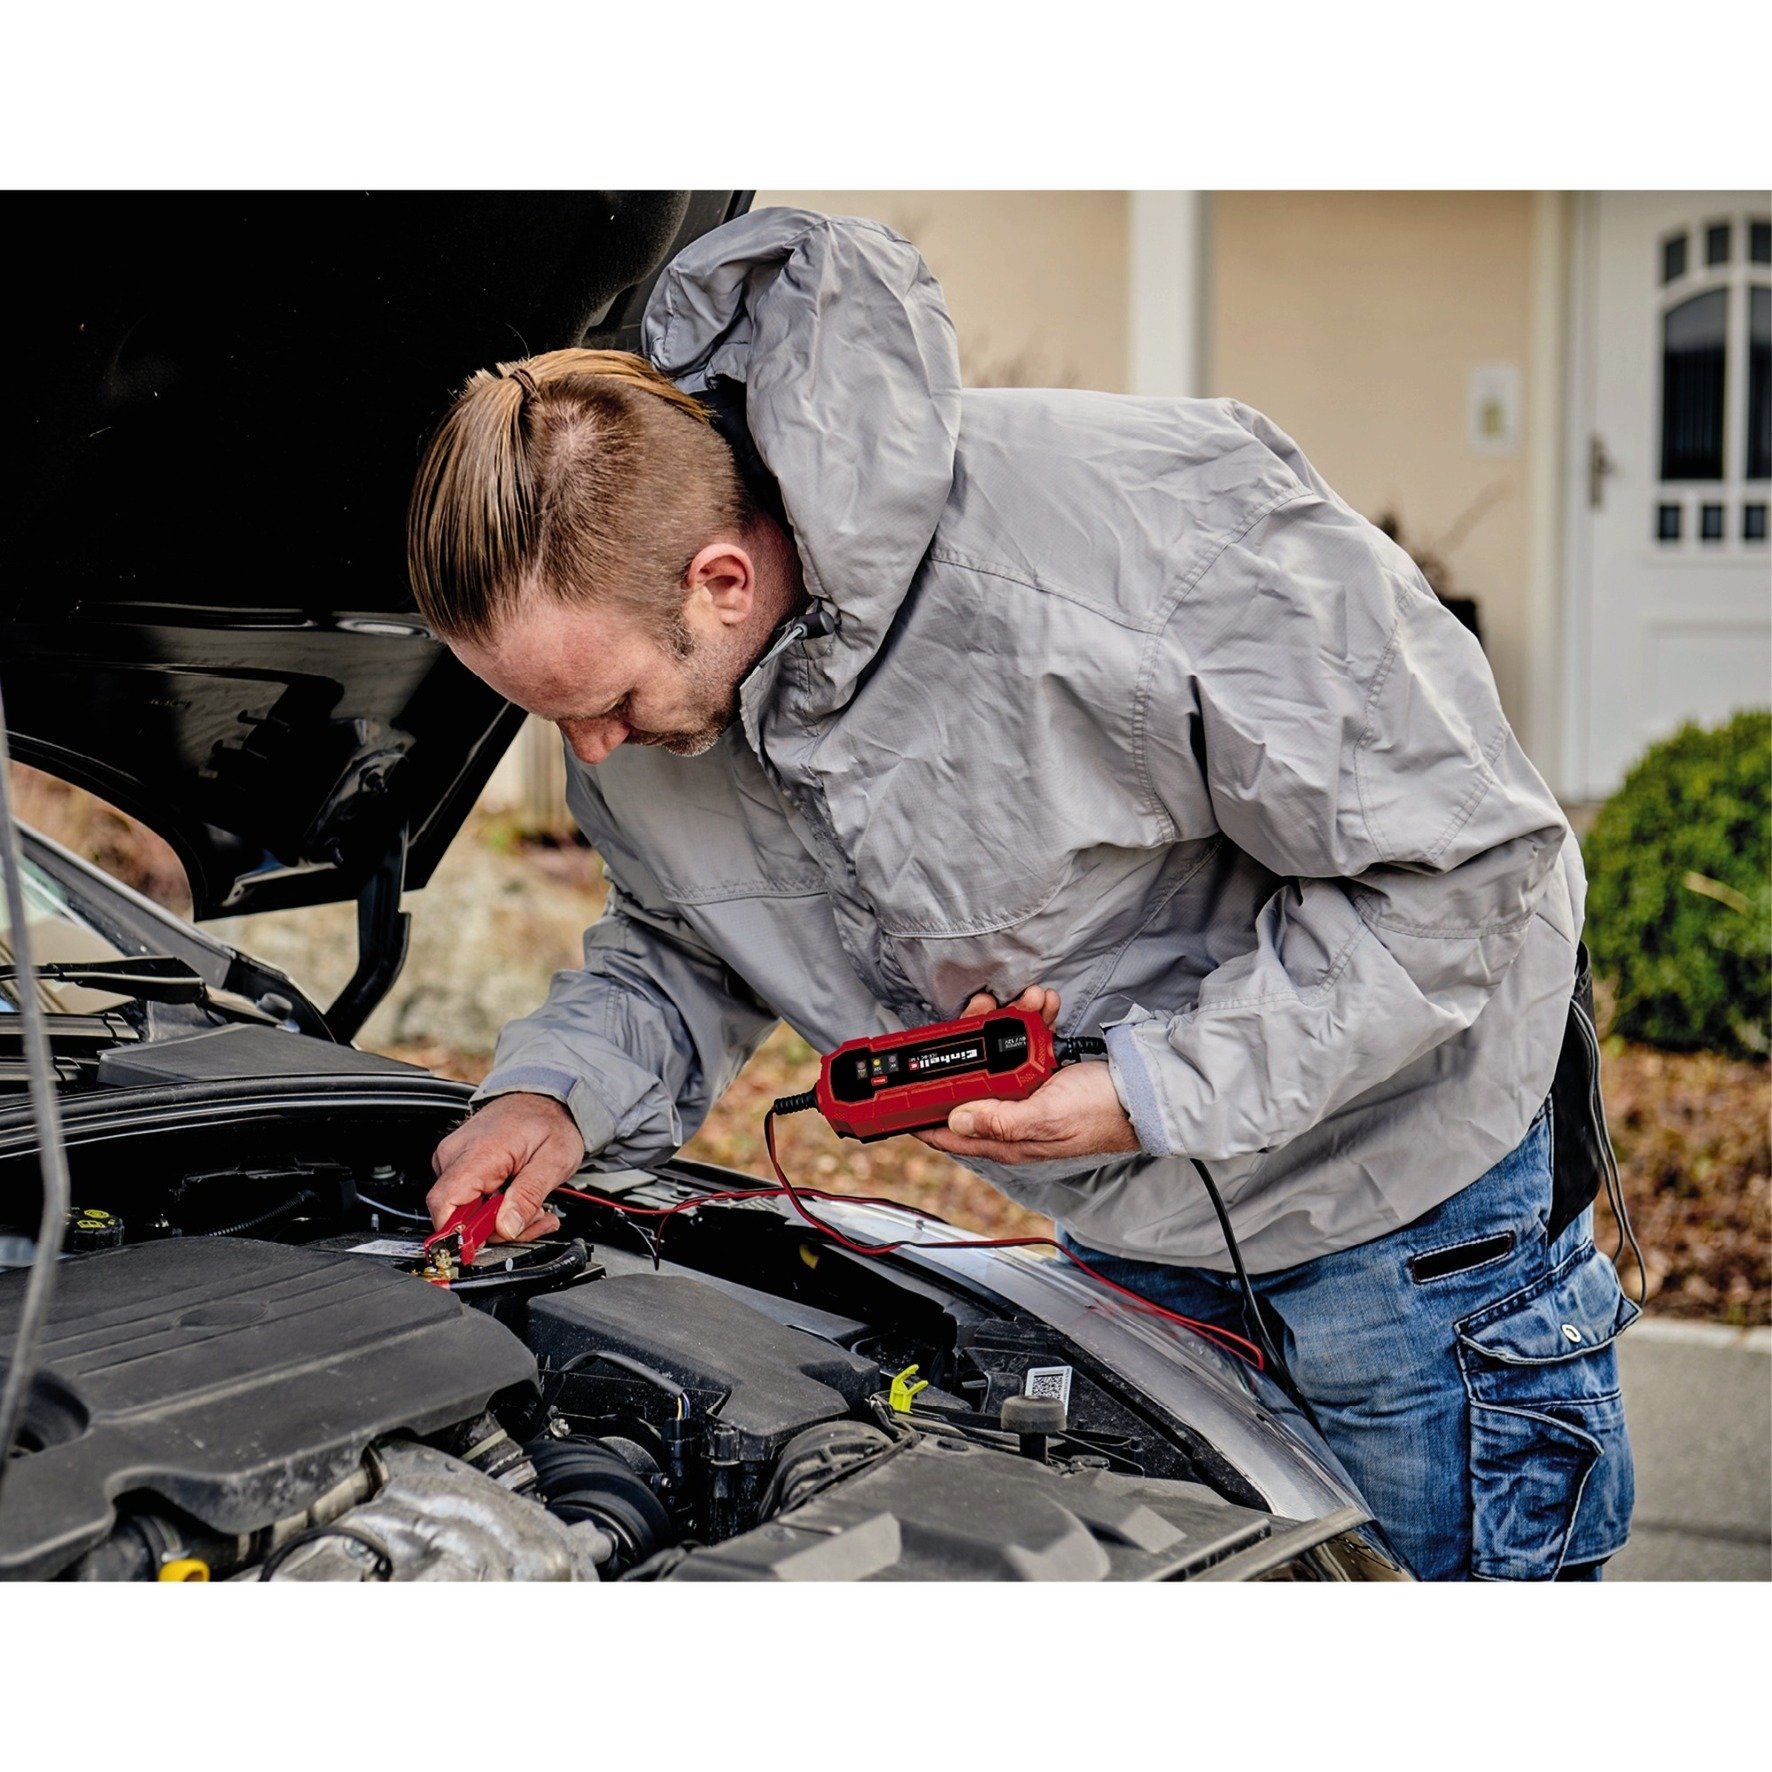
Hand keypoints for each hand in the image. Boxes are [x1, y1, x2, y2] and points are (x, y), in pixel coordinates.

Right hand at [427, 1093, 582, 1242]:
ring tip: (532, 1205)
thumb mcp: (553, 1161)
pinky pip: (467, 1199)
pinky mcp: (458, 1164)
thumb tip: (506, 1229)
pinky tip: (517, 1198)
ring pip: (463, 1211)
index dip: (460, 1234)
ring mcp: (453, 1158)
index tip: (490, 1242)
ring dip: (500, 1220)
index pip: (444, 1205)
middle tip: (534, 1218)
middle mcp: (455, 1154)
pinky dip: (494, 1207)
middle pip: (456, 1215)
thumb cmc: (549, 1122)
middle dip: (497, 1229)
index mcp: (478, 1153)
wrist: (544, 1097)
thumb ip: (528, 1196)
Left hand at [914, 986, 1139, 1165]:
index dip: (919, 1110)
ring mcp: (1026, 1092)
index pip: (946, 1131)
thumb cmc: (1101, 1114)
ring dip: (1010, 1020)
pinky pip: (1027, 1042)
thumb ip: (1000, 1120)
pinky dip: (1034, 1021)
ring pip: (999, 1052)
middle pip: (969, 1077)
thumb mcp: (1047, 1117)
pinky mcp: (1044, 1073)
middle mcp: (1009, 1116)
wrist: (1144, 1096)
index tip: (901, 1082)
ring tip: (1028, 999)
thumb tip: (955, 1120)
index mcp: (1004, 1137)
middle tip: (983, 1008)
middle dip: (973, 1038)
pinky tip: (1045, 1005)